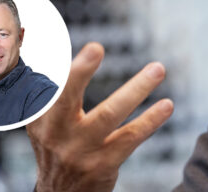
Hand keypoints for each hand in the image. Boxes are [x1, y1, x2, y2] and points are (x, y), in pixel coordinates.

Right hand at [27, 42, 173, 191]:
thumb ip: (53, 90)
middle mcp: (56, 133)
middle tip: (95, 47)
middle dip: (79, 72)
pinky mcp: (103, 165)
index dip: (53, 64)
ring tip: (158, 68)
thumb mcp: (46, 121)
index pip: (46, 86)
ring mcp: (80, 150)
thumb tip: (61, 48)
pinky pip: (130, 138)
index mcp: (40, 116)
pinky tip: (167, 105)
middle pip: (65, 99)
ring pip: (109, 115)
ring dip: (136, 90)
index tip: (69, 42)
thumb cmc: (58, 144)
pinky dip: (150, 120)